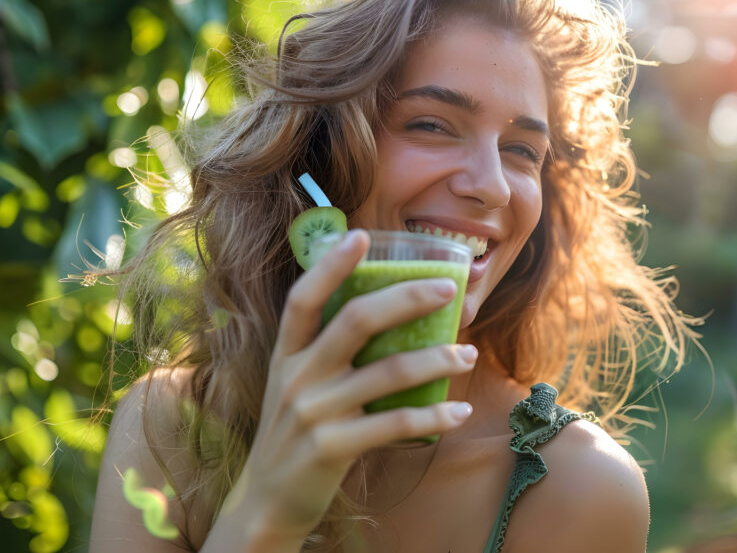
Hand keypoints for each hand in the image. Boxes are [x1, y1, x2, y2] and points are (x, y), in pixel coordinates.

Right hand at [210, 230, 477, 547]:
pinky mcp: (332, 448)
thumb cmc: (297, 431)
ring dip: (438, 359)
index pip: (303, 298)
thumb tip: (389, 315)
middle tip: (448, 289)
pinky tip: (460, 411)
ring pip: (388, 372)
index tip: (362, 235)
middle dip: (407, 297)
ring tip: (469, 354)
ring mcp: (313, 413)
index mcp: (286, 354)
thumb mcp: (296, 385)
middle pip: (355, 320)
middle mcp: (296, 376)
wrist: (267, 501)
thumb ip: (327, 352)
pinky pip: (396, 424)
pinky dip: (434, 416)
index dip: (330, 265)